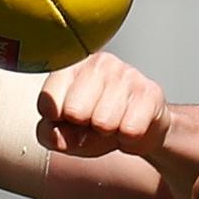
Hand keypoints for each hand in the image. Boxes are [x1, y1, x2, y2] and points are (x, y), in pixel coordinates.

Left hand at [36, 52, 169, 157]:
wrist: (139, 128)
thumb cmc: (96, 124)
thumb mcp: (64, 132)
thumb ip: (49, 134)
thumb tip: (52, 133)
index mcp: (69, 66)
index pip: (48, 102)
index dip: (56, 120)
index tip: (66, 117)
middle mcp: (97, 62)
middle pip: (76, 111)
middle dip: (84, 126)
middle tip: (93, 120)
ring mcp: (126, 73)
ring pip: (104, 122)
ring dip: (108, 132)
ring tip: (112, 121)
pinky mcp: (150, 91)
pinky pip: (130, 129)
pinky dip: (128, 137)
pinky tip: (129, 122)